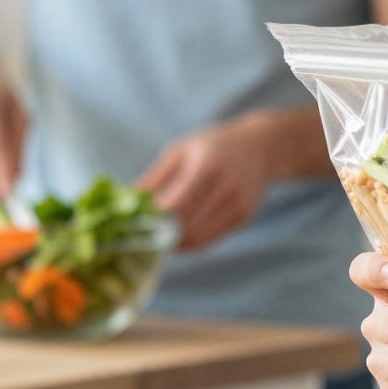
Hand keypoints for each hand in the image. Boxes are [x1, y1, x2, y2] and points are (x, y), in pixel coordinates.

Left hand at [138, 117, 278, 250]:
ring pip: (198, 240)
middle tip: (145, 232)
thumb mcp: (180, 150)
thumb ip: (154, 178)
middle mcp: (226, 190)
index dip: (154, 219)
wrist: (261, 147)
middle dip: (161, 235)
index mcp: (207, 168)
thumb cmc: (213, 145)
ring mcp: (237, 207)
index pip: (175, 207)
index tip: (137, 220)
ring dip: (176, 243)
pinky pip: (211, 239)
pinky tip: (181, 231)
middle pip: (186, 228)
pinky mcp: (243, 219)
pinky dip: (192, 241)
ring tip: (161, 234)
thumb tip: (126, 201)